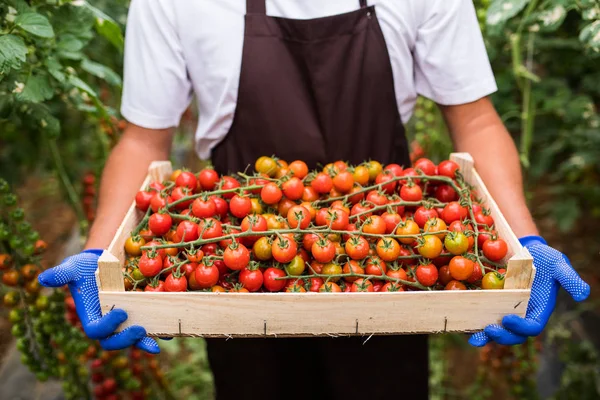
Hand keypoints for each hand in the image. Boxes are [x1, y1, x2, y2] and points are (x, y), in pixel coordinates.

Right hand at [38, 249, 159, 352]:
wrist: (102, 264)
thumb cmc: (85, 266)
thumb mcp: (73, 267)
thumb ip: (61, 274)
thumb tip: (42, 279)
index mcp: (90, 316)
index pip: (95, 331)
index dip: (107, 326)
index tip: (122, 311)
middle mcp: (106, 323)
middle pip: (113, 343)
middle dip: (126, 340)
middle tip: (140, 329)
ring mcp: (121, 323)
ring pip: (131, 340)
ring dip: (144, 343)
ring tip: (157, 344)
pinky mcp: (136, 316)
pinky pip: (146, 329)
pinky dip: (158, 334)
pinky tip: (170, 334)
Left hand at [469, 235, 589, 345]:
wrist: (524, 251)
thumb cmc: (544, 258)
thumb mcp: (558, 264)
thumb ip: (569, 278)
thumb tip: (583, 294)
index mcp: (538, 310)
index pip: (532, 327)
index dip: (521, 327)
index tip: (508, 318)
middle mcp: (522, 315)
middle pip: (514, 335)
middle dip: (502, 336)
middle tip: (489, 329)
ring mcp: (506, 311)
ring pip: (497, 331)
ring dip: (485, 337)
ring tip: (474, 339)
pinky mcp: (492, 305)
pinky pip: (483, 318)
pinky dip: (474, 325)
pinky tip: (463, 328)